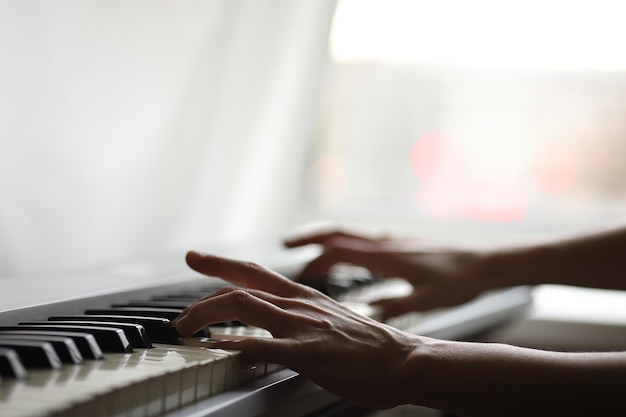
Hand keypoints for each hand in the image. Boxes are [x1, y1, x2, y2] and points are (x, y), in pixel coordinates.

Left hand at [174, 251, 424, 408]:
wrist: (405, 360)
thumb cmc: (370, 348)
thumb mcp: (331, 323)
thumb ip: (300, 321)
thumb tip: (272, 330)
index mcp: (304, 297)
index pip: (255, 271)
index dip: (222, 263)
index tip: (197, 257)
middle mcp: (299, 304)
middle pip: (241, 286)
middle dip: (204, 290)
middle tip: (181, 305)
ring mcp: (303, 326)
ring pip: (243, 305)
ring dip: (206, 314)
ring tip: (185, 328)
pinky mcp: (309, 353)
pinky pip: (264, 345)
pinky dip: (236, 346)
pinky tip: (219, 350)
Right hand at [285, 229, 490, 319]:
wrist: (486, 263)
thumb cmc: (459, 281)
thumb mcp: (427, 300)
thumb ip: (396, 306)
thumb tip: (368, 312)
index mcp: (387, 256)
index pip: (340, 250)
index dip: (315, 259)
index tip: (299, 270)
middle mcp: (385, 243)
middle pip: (338, 232)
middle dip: (309, 237)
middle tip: (286, 244)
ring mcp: (392, 241)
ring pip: (350, 233)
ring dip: (325, 239)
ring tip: (307, 249)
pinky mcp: (400, 245)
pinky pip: (363, 239)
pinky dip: (345, 244)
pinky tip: (346, 254)